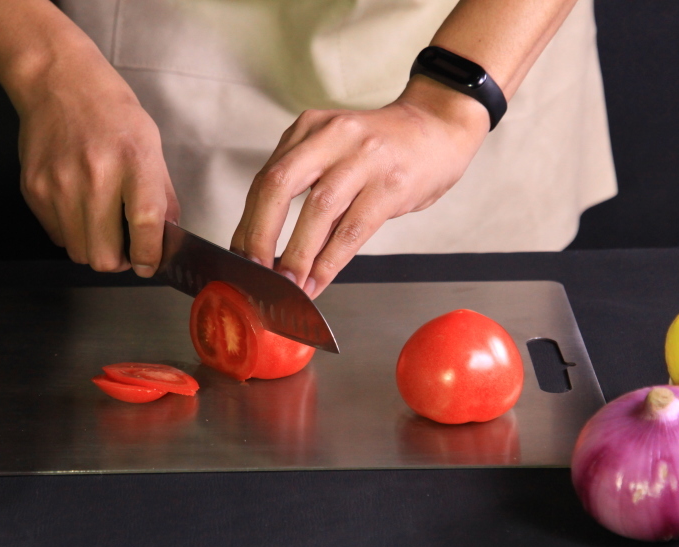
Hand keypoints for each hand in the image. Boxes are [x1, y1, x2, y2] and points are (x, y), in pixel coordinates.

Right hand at [12, 44, 177, 275]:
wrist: (57, 83)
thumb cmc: (110, 112)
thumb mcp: (151, 144)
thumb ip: (162, 196)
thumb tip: (166, 240)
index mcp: (134, 161)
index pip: (145, 225)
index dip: (149, 256)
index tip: (149, 264)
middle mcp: (95, 175)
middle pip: (104, 257)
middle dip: (119, 261)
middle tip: (125, 247)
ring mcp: (59, 184)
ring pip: (79, 254)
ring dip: (94, 248)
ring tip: (102, 225)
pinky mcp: (34, 190)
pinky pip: (58, 236)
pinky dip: (72, 232)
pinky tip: (78, 206)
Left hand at [230, 77, 489, 297]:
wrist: (439, 128)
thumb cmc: (382, 150)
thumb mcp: (335, 153)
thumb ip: (304, 188)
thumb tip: (269, 248)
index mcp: (309, 129)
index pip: (266, 178)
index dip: (248, 223)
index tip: (239, 258)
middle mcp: (333, 136)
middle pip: (279, 185)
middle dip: (260, 235)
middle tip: (254, 272)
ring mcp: (364, 158)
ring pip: (318, 210)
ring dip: (298, 256)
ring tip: (288, 286)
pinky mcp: (392, 184)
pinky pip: (354, 228)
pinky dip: (331, 260)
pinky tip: (320, 281)